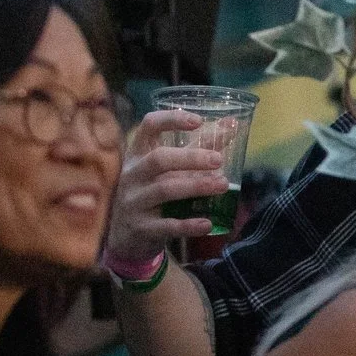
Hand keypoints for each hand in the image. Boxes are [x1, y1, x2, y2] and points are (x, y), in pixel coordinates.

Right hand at [109, 109, 229, 262]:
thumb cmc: (151, 192)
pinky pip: (166, 225)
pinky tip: (208, 223)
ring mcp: (135, 201)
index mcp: (138, 153)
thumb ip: (196, 147)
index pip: (149, 126)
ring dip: (196, 186)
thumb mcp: (168, 169)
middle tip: (219, 160)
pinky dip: (188, 224)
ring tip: (223, 186)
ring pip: (165, 190)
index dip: (172, 120)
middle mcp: (133, 174)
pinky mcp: (142, 227)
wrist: (124, 235)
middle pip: (159, 159)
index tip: (198, 121)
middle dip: (190, 158)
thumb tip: (231, 125)